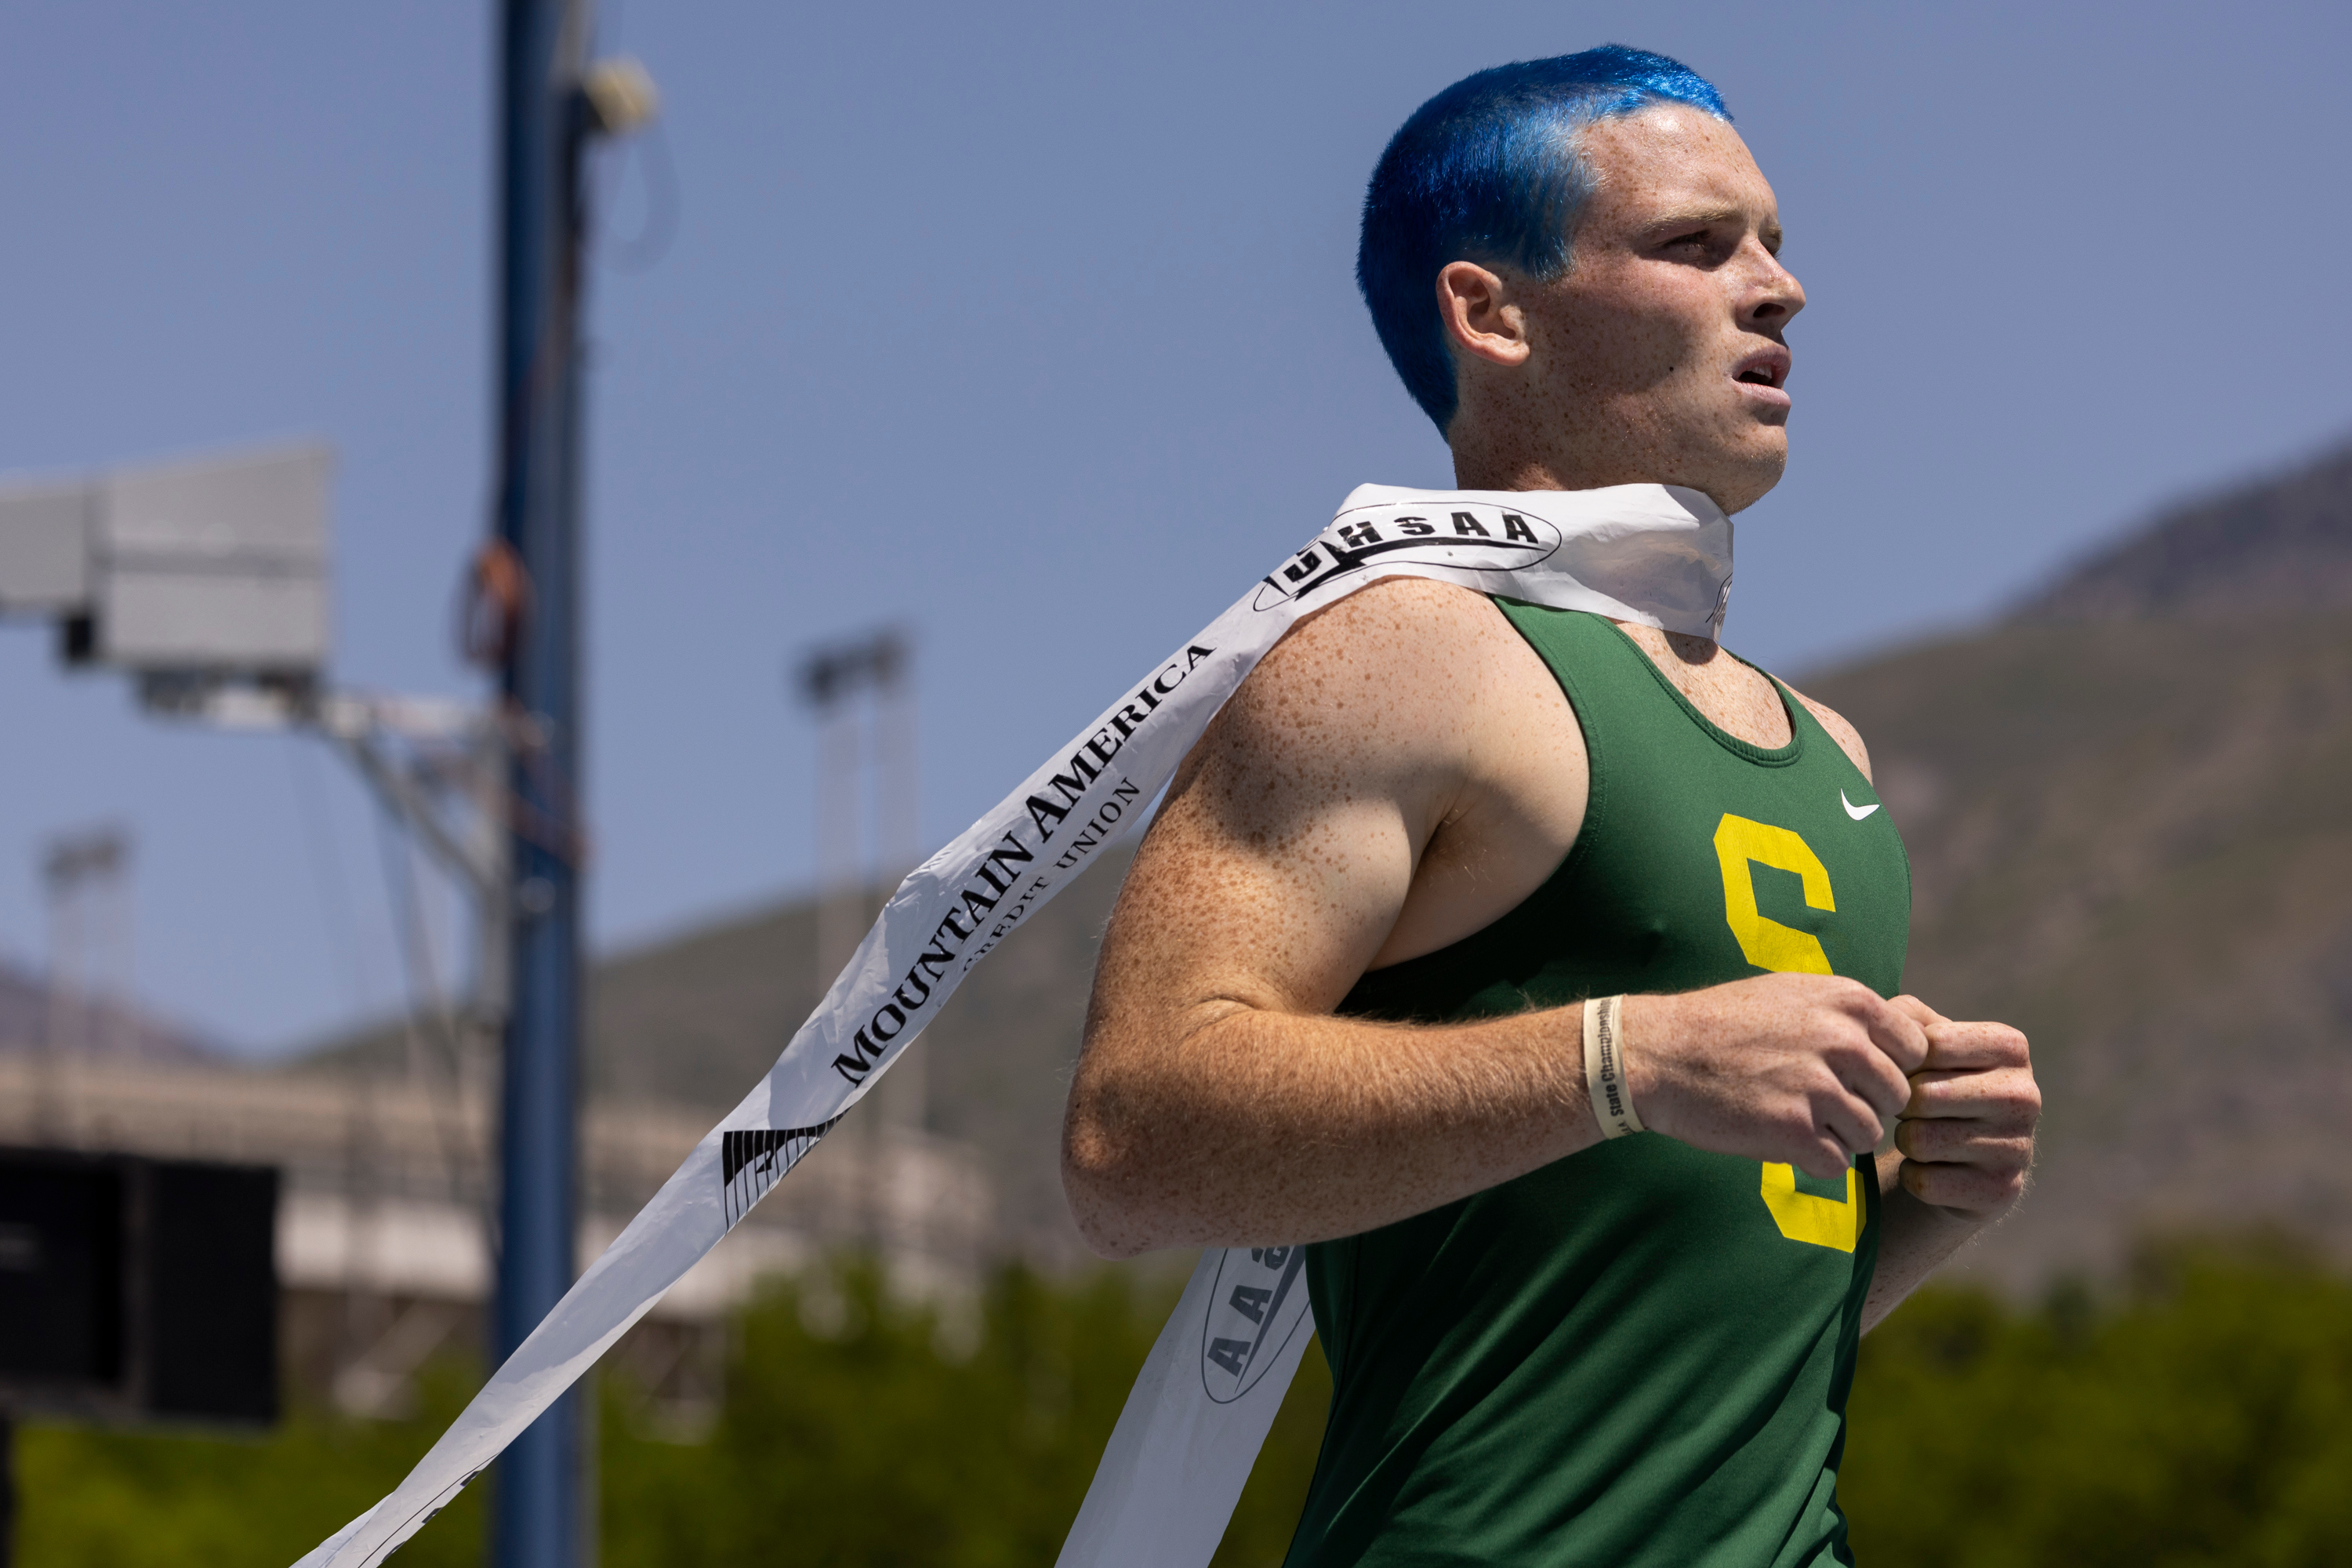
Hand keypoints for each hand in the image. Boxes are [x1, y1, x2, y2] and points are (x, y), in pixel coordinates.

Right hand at [1624, 974, 1930, 1181]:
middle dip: (1866, 1105)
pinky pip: (1837, 1162)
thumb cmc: (1725, 1023)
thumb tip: (1907, 1039)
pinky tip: (1781, 1136)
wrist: (1658, 1052)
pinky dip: (1813, 1159)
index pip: (1916, 1050)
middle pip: (1897, 1097)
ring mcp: (1819, 1087)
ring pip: (1871, 1133)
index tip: (1856, 1075)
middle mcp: (1842, 1041)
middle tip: (1820, 1102)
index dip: (1890, 1068)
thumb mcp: (1793, 992)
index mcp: (1849, 1002)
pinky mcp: (1794, 1131)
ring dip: (1839, 1135)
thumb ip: (1850, 1014)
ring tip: (1796, 1117)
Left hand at [1887, 996, 2038, 1218]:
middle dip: (1901, 1105)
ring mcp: (2018, 1146)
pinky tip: (1931, 1169)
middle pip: (1923, 1096)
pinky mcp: (2000, 1191)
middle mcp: (2025, 1095)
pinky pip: (1924, 1181)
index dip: (1903, 1061)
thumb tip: (1885, 1021)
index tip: (1908, 1071)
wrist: (1958, 1157)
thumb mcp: (1925, 1042)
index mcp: (2011, 1047)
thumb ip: (1904, 1017)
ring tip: (1920, 1135)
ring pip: (1919, 1141)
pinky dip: (1913, 1176)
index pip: (1932, 1044)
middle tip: (1909, 1110)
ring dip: (1905, 1141)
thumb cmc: (1934, 1084)